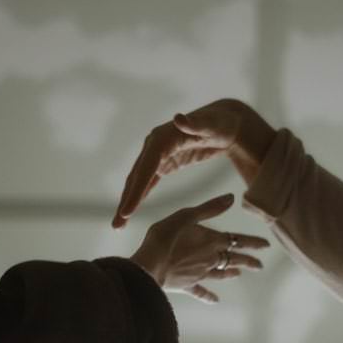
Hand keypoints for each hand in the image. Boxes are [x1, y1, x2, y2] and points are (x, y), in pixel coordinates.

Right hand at [112, 99, 274, 228]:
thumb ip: (195, 123)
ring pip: (138, 182)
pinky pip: (148, 182)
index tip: (127, 211)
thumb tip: (178, 118)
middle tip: (117, 224)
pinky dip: (139, 196)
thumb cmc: (220, 124)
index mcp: (161, 139)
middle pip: (137, 177)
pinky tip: (130, 212)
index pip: (146, 167)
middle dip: (127, 200)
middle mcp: (153, 146)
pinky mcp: (164, 163)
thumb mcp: (211, 125)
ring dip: (128, 202)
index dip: (136, 190)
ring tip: (118, 224)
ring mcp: (156, 155)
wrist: (225, 123)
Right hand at [130, 193, 269, 302]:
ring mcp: (199, 274)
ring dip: (231, 273)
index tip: (266, 246)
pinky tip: (215, 300)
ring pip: (221, 274)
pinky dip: (208, 296)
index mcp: (211, 241)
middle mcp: (210, 259)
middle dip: (248, 260)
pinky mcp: (187, 285)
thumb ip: (209, 208)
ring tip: (240, 274)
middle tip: (260, 265)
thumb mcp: (185, 216)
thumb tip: (231, 198)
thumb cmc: (164, 239)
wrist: (149, 267)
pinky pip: (201, 292)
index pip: (237, 240)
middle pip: (233, 259)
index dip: (253, 242)